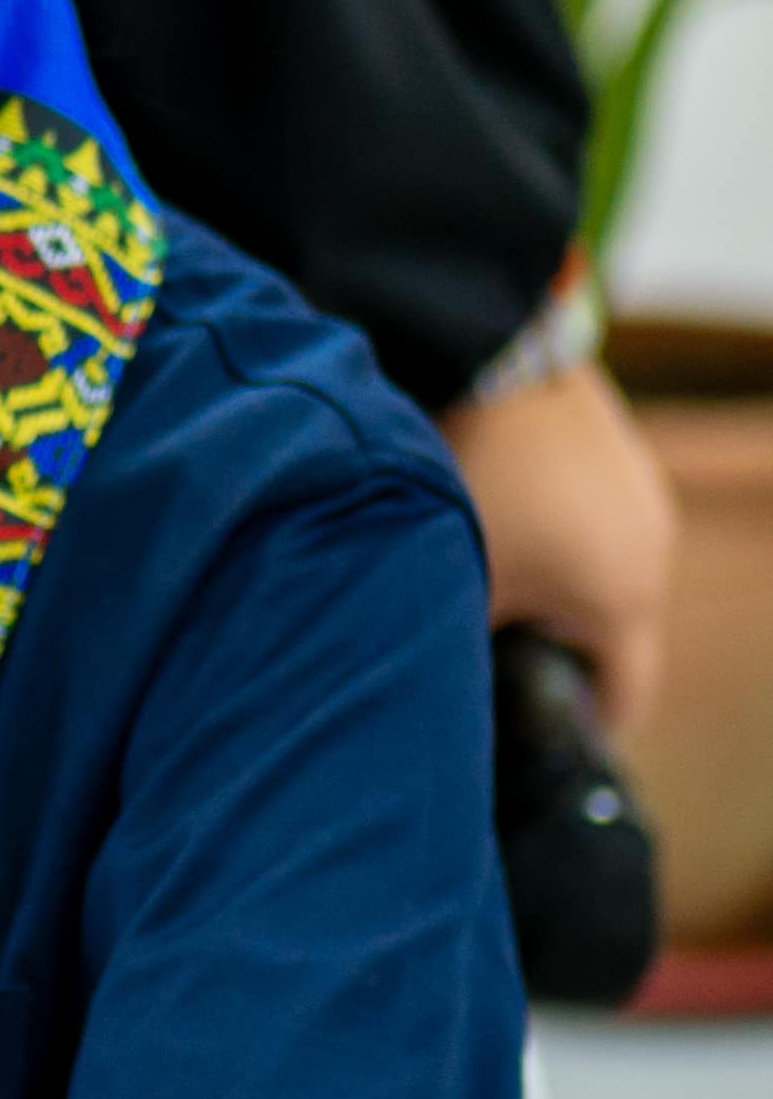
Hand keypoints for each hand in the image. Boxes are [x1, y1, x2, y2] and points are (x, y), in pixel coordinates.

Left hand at [440, 362, 677, 724]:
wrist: (498, 362)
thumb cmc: (478, 480)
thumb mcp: (461, 576)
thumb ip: (462, 639)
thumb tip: (444, 677)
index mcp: (624, 605)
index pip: (625, 696)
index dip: (583, 724)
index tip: (539, 736)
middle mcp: (654, 559)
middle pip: (612, 636)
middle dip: (556, 653)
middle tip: (492, 658)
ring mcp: (644, 504)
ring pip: (600, 576)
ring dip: (554, 590)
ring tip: (486, 581)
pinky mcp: (622, 461)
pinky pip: (594, 525)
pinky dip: (556, 540)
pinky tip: (499, 520)